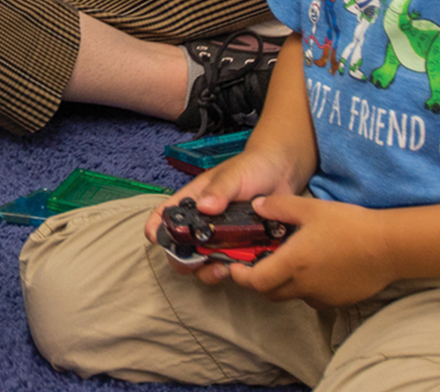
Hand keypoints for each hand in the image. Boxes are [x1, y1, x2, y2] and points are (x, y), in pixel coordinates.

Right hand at [143, 149, 302, 286]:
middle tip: (198, 263)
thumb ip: (220, 190)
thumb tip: (205, 207)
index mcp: (195, 201)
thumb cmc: (253, 167)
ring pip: (204, 262)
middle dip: (184, 260)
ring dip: (208, 271)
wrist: (284, 174)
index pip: (166, 214)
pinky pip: (231, 265)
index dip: (156, 227)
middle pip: (181, 248)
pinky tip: (242, 268)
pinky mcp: (241, 248)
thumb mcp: (234, 175)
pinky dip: (233, 271)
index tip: (155, 239)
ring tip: (224, 269)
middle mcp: (204, 222)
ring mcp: (222, 237)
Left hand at [221, 193, 395, 307]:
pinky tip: (316, 267)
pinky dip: (306, 286)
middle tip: (258, 262)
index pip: (256, 281)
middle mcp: (304, 286)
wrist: (388, 247)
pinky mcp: (339, 301)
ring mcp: (322, 296)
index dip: (241, 276)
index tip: (235, 266)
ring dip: (284, 283)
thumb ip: (278, 207)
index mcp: (293, 263)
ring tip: (289, 260)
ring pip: (292, 295)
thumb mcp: (310, 208)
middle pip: (270, 292)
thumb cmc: (349, 225)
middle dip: (259, 280)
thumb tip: (256, 206)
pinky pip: (314, 298)